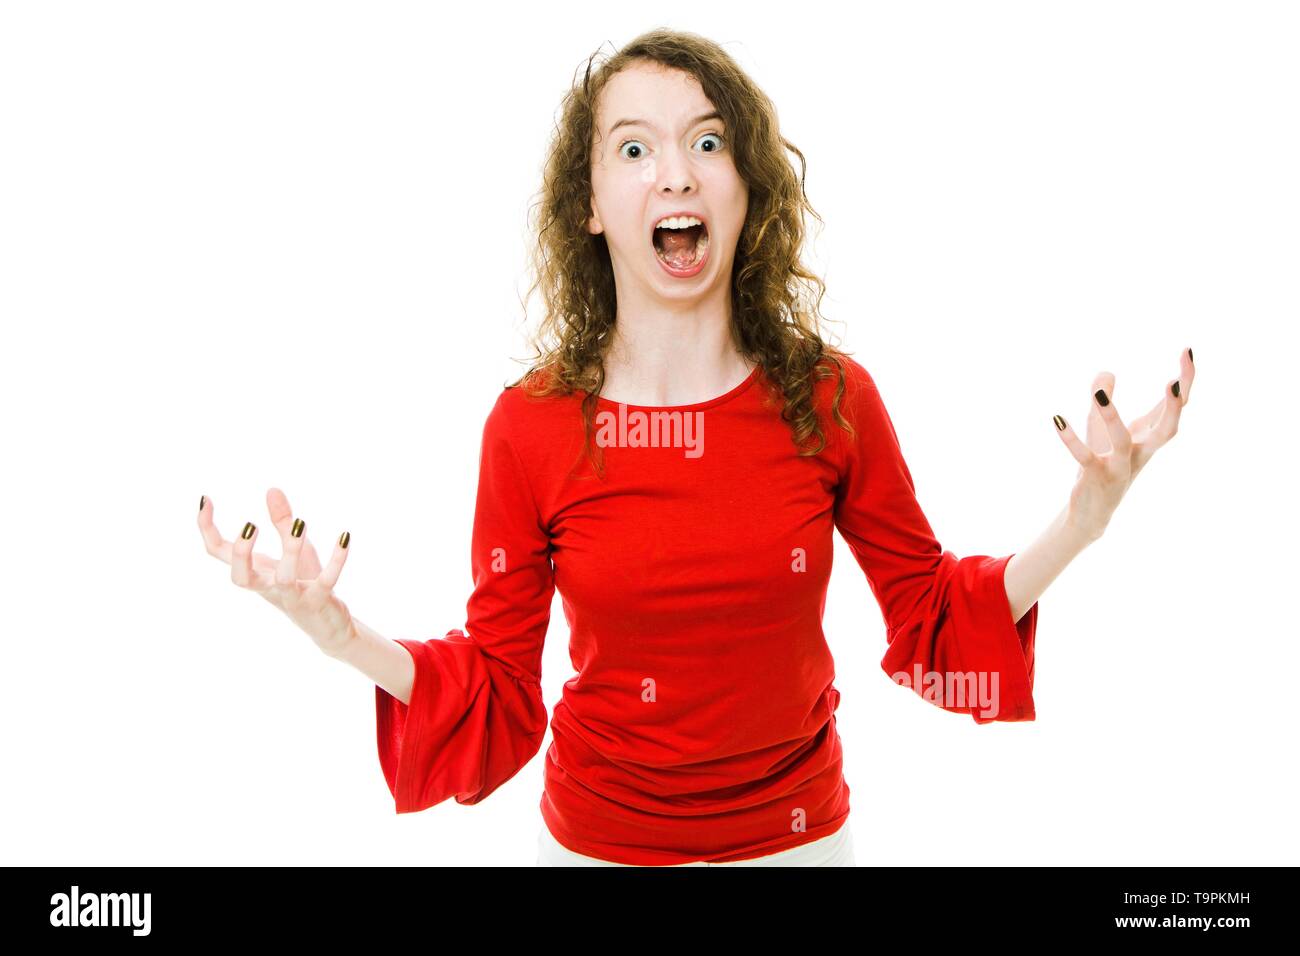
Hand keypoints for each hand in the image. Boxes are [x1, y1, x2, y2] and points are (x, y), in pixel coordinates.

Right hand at [198, 487, 356, 657]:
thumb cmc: (304, 584)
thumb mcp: (295, 550)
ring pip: (284, 579)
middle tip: (249, 525)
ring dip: (291, 551)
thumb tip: (272, 489)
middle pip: (240, 578)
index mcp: (256, 572)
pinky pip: (326, 581)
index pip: (219, 553)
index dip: (206, 528)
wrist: (328, 627)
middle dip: (241, 553)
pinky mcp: (319, 600)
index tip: (206, 499)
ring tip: (300, 522)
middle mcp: (269, 586)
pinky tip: (345, 536)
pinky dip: (337, 560)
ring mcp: (294, 596)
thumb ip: (283, 523)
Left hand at [1053, 347, 1194, 538]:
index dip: (1185, 380)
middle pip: (1168, 428)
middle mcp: (1141, 452)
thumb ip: (1104, 398)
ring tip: (1097, 393)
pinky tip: (1056, 419)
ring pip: (1121, 441)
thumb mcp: (1100, 427)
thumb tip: (1106, 372)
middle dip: (1174, 405)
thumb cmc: (1101, 465)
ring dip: (1111, 417)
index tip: (1188, 350)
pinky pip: (1084, 456)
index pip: (1175, 406)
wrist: (1091, 511)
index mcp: (1149, 437)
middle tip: (1175, 381)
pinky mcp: (1096, 476)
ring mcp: (1120, 466)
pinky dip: (1071, 439)